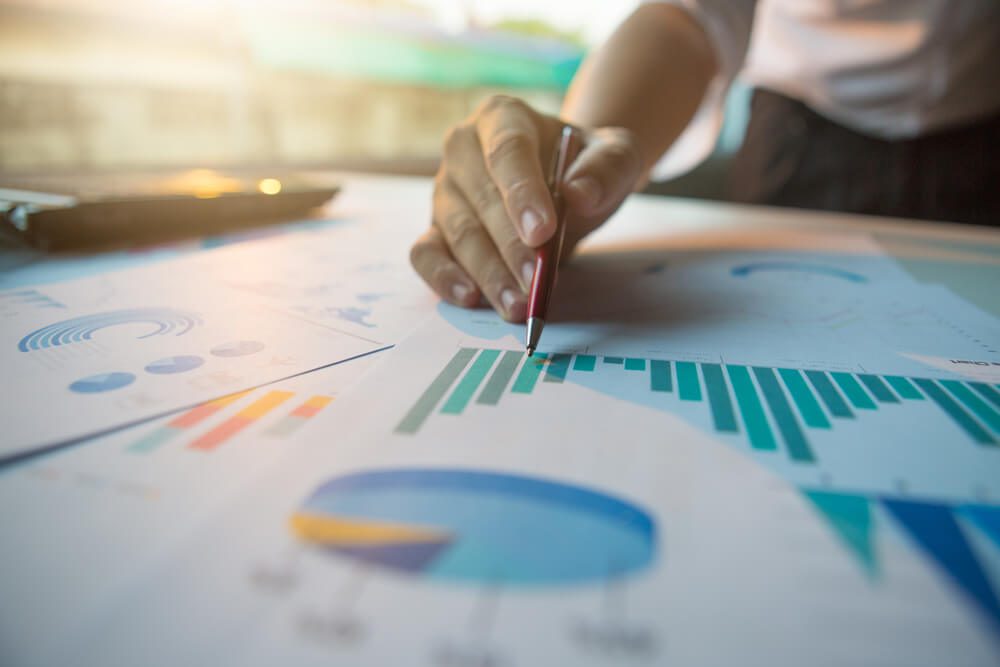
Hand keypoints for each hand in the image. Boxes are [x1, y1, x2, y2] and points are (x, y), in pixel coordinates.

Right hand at [410, 95, 642, 321]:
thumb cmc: (584, 165)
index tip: (542, 231)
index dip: (522, 192)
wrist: (566, 182)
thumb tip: (579, 194)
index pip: (507, 151)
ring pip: (458, 233)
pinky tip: (470, 298)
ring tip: (517, 305)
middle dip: (510, 247)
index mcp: (502, 117)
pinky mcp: (436, 228)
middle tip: (536, 282)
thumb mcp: (615, 156)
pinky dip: (442, 278)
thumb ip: (606, 168)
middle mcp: (463, 149)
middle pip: (482, 199)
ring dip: (488, 273)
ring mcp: (445, 190)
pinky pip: (426, 253)